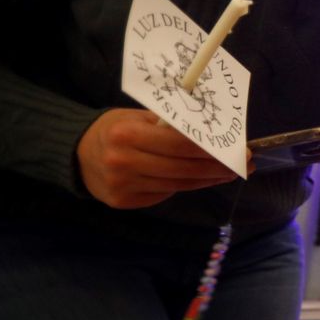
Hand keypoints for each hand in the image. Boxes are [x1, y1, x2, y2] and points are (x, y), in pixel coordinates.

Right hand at [76, 109, 237, 208]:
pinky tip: (200, 179)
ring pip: (178, 184)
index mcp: (126, 135)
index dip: (212, 149)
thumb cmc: (116, 129)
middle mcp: (123, 162)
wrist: (76, 154)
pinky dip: (186, 186)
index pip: (180, 144)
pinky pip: (165, 193)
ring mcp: (123, 185)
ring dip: (207, 179)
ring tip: (227, 173)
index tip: (238, 150)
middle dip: (217, 167)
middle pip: (183, 168)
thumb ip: (169, 125)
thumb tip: (211, 131)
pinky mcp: (124, 202)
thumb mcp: (137, 117)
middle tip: (242, 165)